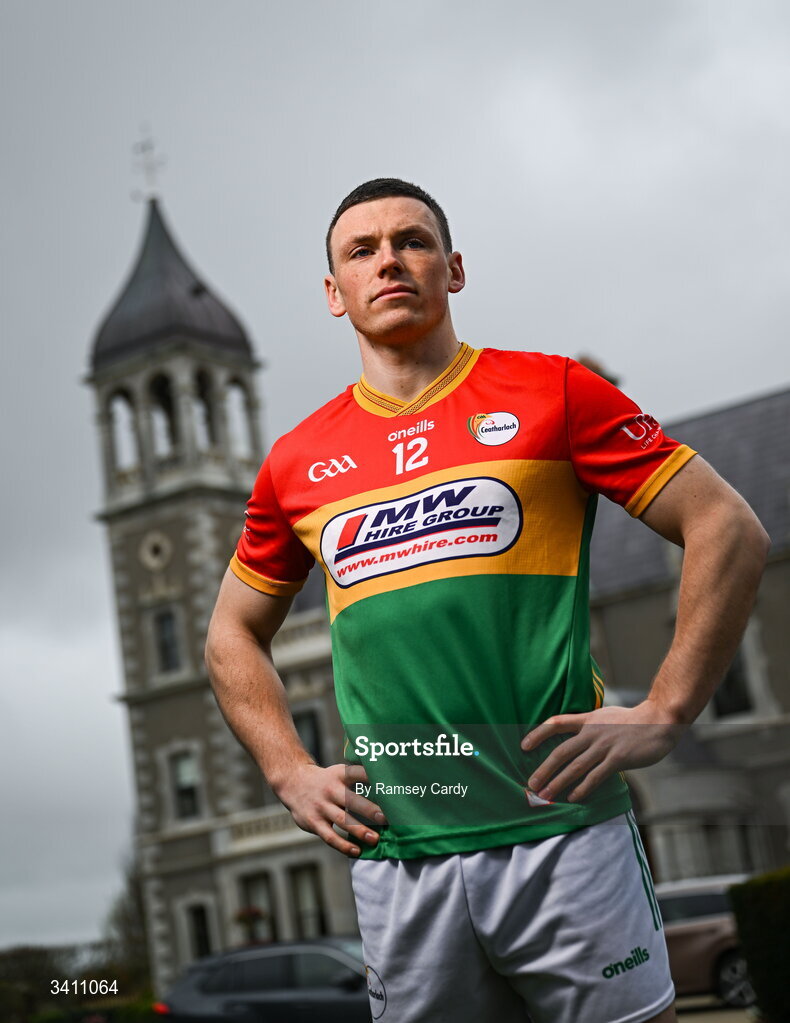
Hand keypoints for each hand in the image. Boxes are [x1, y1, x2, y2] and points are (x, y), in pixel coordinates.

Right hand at [275, 763, 386, 856]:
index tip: (387, 785)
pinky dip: (343, 845)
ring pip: (342, 820)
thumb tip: (387, 786)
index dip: (371, 777)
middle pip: (351, 800)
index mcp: (340, 775)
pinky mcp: (314, 822)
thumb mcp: (339, 772)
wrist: (293, 782)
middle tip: (386, 818)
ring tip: (375, 839)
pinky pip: (330, 836)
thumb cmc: (326, 780)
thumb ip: (358, 778)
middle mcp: (331, 789)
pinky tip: (356, 850)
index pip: (357, 773)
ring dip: (359, 830)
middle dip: (369, 809)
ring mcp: (321, 806)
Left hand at [521, 701, 683, 803]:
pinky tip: (573, 798)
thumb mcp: (605, 716)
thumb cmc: (632, 721)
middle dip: (544, 769)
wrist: (658, 721)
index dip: (538, 734)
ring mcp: (605, 746)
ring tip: (546, 795)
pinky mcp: (618, 759)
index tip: (523, 746)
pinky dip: (583, 788)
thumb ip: (589, 726)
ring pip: (576, 767)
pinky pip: (596, 776)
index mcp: (587, 719)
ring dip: (558, 783)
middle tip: (531, 783)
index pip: (556, 723)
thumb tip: (574, 739)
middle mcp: (592, 732)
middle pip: (561, 751)